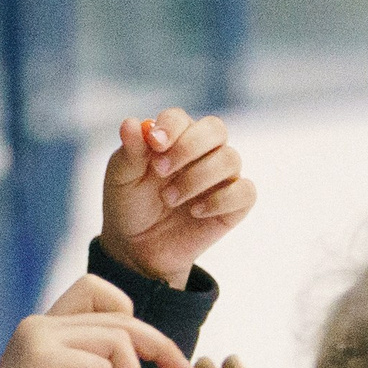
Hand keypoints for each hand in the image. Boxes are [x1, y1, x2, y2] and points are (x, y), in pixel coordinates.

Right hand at [0, 275, 190, 367]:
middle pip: (123, 317)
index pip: (101, 293)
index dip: (137, 321)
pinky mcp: (41, 359)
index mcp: (51, 330)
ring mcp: (40, 337)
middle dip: (161, 350)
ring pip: (118, 341)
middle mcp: (44, 324)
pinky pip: (99, 367)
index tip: (159, 361)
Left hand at [101, 108, 255, 287]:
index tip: (154, 143)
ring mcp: (221, 177)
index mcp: (174, 138)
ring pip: (230, 159)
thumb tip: (131, 123)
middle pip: (215, 129)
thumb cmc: (130, 206)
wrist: (138, 249)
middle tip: (161, 170)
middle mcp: (203, 152)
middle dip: (189, 146)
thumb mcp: (121, 179)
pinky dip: (221, 200)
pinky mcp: (234, 204)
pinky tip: (196, 211)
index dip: (171, 127)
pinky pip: (245, 192)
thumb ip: (129, 152)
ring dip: (197, 178)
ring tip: (169, 199)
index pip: (181, 119)